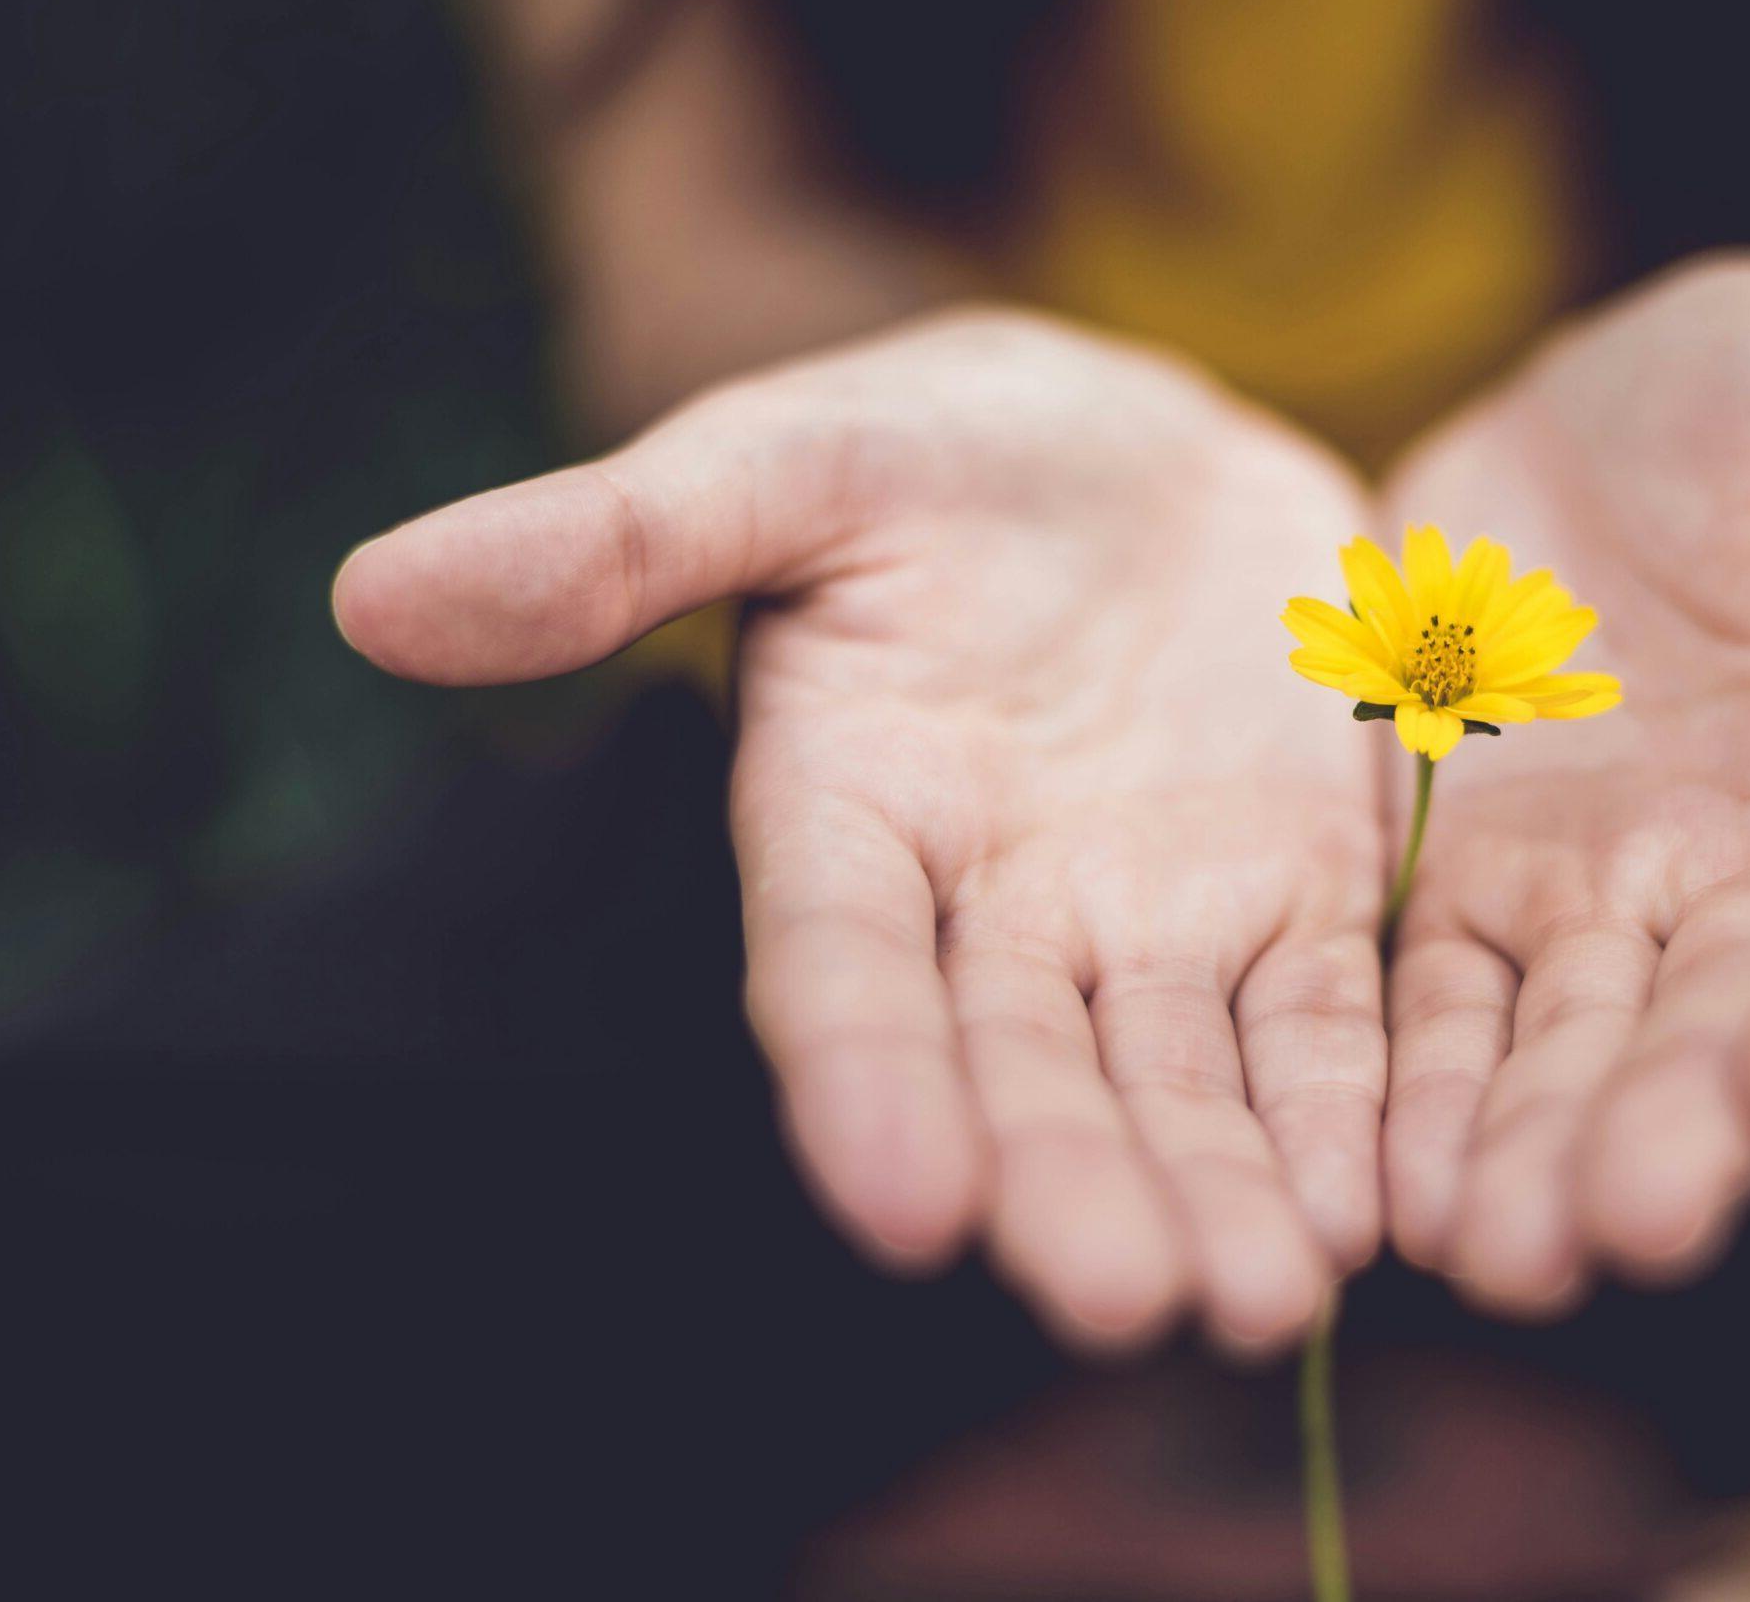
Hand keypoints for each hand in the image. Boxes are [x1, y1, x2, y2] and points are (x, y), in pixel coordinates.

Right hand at [335, 310, 1386, 1352]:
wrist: (1143, 449)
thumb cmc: (937, 449)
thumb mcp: (792, 456)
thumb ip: (622, 537)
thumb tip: (373, 596)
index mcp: (846, 811)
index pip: (837, 965)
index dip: (862, 1078)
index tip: (899, 1201)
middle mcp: (991, 906)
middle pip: (1021, 1066)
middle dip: (1069, 1183)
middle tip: (1126, 1300)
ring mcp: (1149, 917)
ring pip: (1178, 1079)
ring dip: (1219, 1190)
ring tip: (1267, 1299)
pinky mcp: (1297, 900)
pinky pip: (1322, 1021)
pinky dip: (1343, 1108)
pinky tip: (1376, 1205)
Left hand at [1378, 256, 1749, 1312]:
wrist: (1606, 419)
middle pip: (1736, 1020)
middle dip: (1684, 1124)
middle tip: (1624, 1227)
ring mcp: (1617, 894)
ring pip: (1584, 1043)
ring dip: (1540, 1149)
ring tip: (1491, 1254)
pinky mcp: (1478, 888)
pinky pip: (1449, 1003)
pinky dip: (1423, 1089)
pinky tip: (1386, 1189)